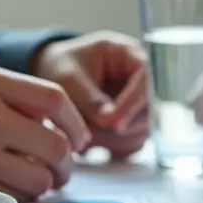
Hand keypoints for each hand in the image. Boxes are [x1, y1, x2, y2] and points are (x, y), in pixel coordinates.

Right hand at [0, 62, 90, 201]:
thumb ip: (19, 97)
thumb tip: (70, 132)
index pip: (54, 99)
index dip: (76, 124)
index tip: (80, 139)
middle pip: (54, 145)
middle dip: (67, 163)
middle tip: (64, 168)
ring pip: (39, 178)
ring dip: (46, 183)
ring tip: (39, 178)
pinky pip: (15, 197)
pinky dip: (23, 196)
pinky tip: (14, 186)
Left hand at [32, 31, 149, 158]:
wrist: (54, 75)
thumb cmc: (61, 67)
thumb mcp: (68, 77)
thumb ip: (89, 98)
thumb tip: (109, 122)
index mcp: (130, 55)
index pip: (147, 78)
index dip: (133, 102)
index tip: (113, 123)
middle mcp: (142, 80)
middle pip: (148, 110)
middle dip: (117, 126)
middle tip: (85, 130)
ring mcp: (140, 104)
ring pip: (141, 131)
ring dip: (111, 139)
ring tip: (81, 133)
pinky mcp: (133, 125)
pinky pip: (132, 144)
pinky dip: (111, 148)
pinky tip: (89, 142)